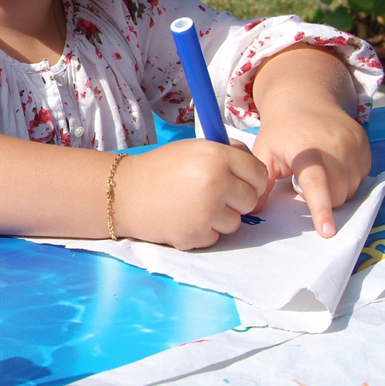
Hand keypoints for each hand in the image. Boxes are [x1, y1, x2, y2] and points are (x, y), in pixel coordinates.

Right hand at [115, 139, 267, 249]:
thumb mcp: (194, 148)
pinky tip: (184, 217)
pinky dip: (203, 230)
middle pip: (251, 200)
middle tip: (214, 195)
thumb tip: (256, 171)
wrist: (125, 192)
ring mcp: (207, 212)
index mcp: (216, 156)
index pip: (259, 174)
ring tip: (194, 205)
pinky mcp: (196, 236)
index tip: (243, 183)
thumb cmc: (160, 168)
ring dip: (220, 217)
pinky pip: (215, 237)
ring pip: (235, 222)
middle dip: (237, 200)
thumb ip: (227, 155)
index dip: (253, 180)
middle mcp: (215, 183)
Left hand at [251, 102, 371, 237]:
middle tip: (303, 183)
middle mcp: (333, 145)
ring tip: (317, 174)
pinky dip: (348, 180)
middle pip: (336, 194)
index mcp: (305, 149)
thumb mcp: (264, 153)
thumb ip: (262, 184)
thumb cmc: (280, 131)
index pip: (316, 184)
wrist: (304, 99)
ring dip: (336, 192)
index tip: (327, 231)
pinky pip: (362, 178)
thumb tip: (254, 211)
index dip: (321, 209)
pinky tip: (332, 167)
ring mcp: (352, 144)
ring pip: (351, 189)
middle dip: (322, 200)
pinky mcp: (364, 144)